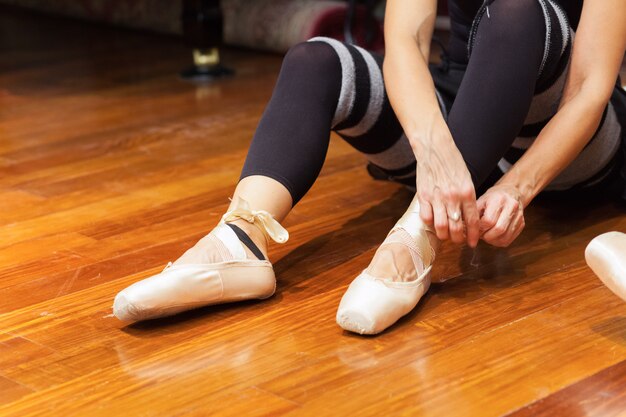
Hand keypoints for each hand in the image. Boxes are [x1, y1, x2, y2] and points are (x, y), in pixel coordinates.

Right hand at [412, 125, 479, 247]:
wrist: (435, 149)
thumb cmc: (452, 163)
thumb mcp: (466, 180)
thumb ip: (467, 198)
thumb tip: (467, 218)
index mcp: (467, 193)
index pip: (472, 221)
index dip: (473, 235)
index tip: (473, 243)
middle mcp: (453, 197)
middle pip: (456, 228)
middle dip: (458, 239)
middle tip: (458, 240)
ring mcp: (437, 197)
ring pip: (441, 227)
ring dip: (444, 235)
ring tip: (445, 235)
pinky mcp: (423, 196)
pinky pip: (426, 217)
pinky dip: (429, 224)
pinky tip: (432, 223)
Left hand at [476, 184, 524, 246]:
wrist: (511, 193)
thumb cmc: (492, 198)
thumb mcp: (480, 201)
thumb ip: (473, 214)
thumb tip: (463, 228)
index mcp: (499, 199)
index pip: (489, 220)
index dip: (480, 228)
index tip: (475, 229)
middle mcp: (511, 207)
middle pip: (499, 229)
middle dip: (486, 236)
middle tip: (480, 235)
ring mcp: (519, 216)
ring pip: (505, 237)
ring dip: (492, 241)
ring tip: (486, 235)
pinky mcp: (522, 224)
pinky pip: (509, 240)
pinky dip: (499, 242)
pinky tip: (493, 237)